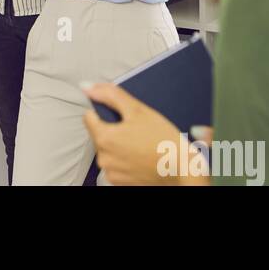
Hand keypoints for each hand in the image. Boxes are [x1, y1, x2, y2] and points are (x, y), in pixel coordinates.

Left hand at [82, 82, 210, 185]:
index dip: (104, 112)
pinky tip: (141, 156)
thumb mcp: (138, 110)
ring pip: (108, 150)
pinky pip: (116, 165)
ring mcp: (111, 172)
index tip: (121, 115)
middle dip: (114, 129)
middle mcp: (103, 157)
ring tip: (140, 143)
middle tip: (136, 129)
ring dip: (119, 145)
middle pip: (99, 134)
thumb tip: (87, 87)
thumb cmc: (163, 140)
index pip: (89, 117)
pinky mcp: (120, 182)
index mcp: (104, 137)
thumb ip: (110, 95)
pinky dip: (124, 160)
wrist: (182, 170)